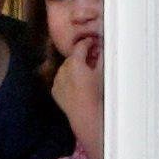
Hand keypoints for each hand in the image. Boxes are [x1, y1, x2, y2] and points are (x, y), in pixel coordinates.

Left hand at [52, 39, 103, 158]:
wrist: (86, 115)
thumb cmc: (97, 94)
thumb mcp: (103, 72)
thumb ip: (102, 56)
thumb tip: (103, 47)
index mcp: (74, 63)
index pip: (80, 46)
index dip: (87, 43)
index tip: (93, 43)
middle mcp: (62, 71)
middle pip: (72, 58)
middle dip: (81, 57)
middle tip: (92, 59)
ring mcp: (57, 81)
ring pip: (66, 69)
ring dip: (74, 69)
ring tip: (86, 74)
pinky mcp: (55, 92)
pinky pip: (62, 81)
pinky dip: (68, 80)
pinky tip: (78, 86)